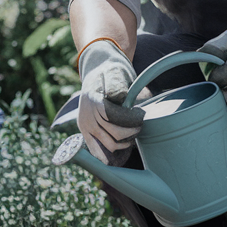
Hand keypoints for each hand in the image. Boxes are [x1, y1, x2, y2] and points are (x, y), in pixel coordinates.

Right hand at [76, 39, 142, 163]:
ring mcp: (84, 125)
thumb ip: (116, 83)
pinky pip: (95, 150)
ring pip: (108, 145)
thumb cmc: (110, 72)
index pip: (114, 118)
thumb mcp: (115, 71)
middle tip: (140, 126)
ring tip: (133, 135)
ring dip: (124, 144)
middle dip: (131, 133)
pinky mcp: (85, 132)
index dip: (130, 120)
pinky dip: (108, 155)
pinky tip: (120, 149)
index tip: (141, 115)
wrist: (96, 72)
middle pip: (113, 135)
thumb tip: (119, 97)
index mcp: (94, 100)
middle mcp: (86, 115)